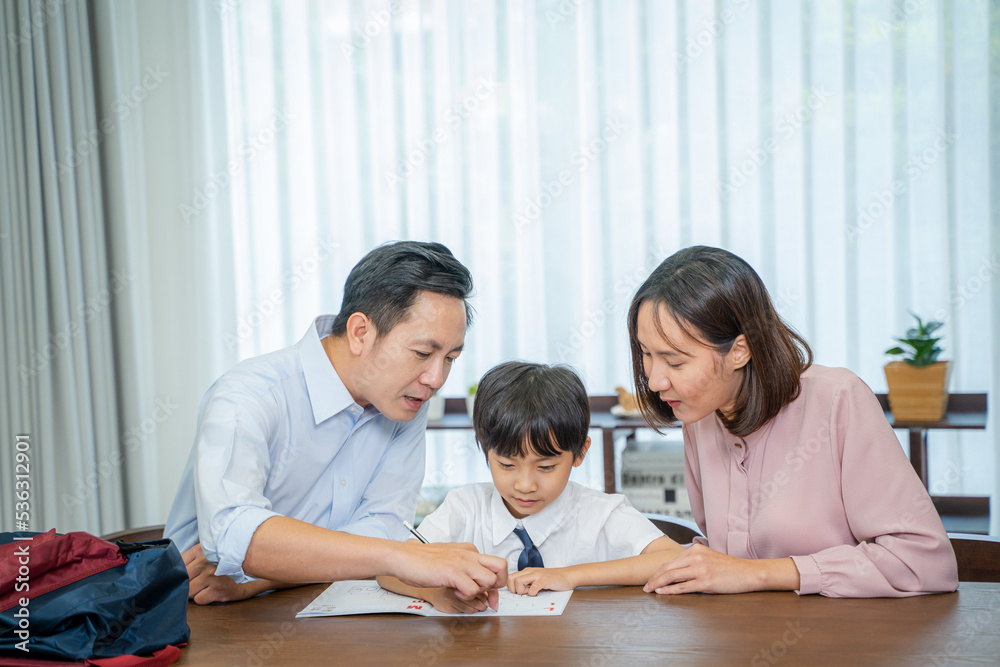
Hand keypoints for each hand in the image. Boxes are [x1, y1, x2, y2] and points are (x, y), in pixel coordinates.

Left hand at [182, 543, 276, 603]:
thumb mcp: (216, 546)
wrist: (260, 558)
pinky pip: (200, 599)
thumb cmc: (235, 553)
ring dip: (196, 591)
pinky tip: (214, 591)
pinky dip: (205, 598)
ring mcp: (211, 577)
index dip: (180, 570)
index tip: (184, 573)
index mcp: (202, 549)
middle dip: (188, 582)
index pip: (178, 562)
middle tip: (197, 580)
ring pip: (189, 592)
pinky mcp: (220, 590)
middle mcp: (204, 562)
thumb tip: (176, 563)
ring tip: (207, 586)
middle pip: (182, 579)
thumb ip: (196, 553)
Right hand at [393, 542, 506, 609]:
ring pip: (490, 580)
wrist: (402, 557)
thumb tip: (480, 587)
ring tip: (463, 591)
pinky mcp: (452, 572)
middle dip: (497, 586)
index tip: (489, 596)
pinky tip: (453, 591)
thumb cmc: (422, 561)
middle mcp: (469, 554)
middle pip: (502, 567)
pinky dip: (466, 596)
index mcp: (469, 550)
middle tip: (483, 595)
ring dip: (479, 592)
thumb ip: (464, 569)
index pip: (496, 564)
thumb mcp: (449, 560)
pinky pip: (472, 589)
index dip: (496, 583)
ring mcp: (461, 562)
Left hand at [507, 567, 575, 595]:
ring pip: (518, 581)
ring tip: (529, 593)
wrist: (567, 575)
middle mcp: (530, 571)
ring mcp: (537, 575)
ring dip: (521, 591)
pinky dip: (532, 593)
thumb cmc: (553, 579)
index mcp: (527, 572)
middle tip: (522, 593)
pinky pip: (533, 587)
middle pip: (511, 579)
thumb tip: (517, 593)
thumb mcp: (537, 579)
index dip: (510, 587)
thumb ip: (528, 583)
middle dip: (513, 589)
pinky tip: (537, 593)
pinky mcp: (545, 580)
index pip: (510, 577)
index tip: (517, 593)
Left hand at [642, 544, 795, 594]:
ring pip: (672, 576)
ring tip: (649, 590)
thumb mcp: (709, 557)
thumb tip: (679, 569)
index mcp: (695, 549)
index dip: (658, 571)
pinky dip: (670, 590)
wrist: (749, 572)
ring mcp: (701, 569)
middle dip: (653, 577)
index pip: (671, 561)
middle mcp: (696, 557)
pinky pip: (683, 586)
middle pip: (667, 567)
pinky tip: (662, 593)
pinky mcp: (706, 581)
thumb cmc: (730, 568)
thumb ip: (694, 560)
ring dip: (657, 584)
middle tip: (645, 586)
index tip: (650, 578)